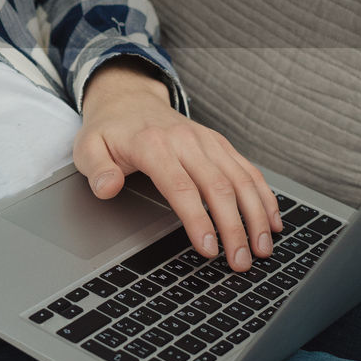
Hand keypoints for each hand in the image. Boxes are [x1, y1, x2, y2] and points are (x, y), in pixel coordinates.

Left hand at [74, 59, 281, 271]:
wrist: (128, 98)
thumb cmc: (109, 130)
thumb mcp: (88, 148)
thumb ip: (97, 169)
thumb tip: (108, 188)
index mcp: (153, 145)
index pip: (182, 187)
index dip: (198, 220)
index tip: (209, 249)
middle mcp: (186, 140)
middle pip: (218, 187)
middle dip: (234, 228)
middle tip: (240, 262)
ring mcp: (207, 141)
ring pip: (241, 179)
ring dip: (255, 216)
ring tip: (262, 249)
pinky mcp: (219, 144)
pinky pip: (248, 169)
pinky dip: (264, 195)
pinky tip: (272, 220)